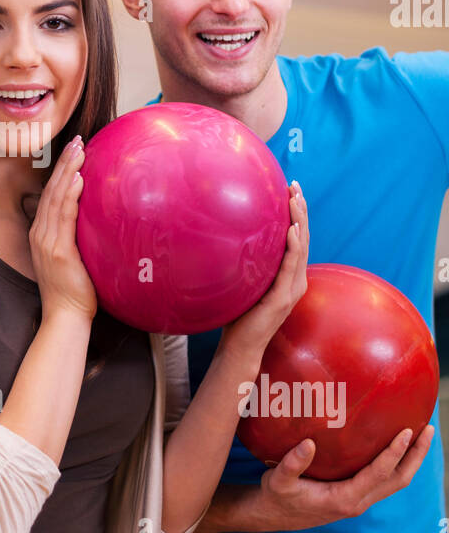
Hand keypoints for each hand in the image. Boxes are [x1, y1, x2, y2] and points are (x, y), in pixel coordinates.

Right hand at [29, 136, 96, 321]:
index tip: (74, 151)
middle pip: (51, 190)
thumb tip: (98, 219)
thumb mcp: (74, 258)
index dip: (61, 171)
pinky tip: (79, 179)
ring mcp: (47, 241)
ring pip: (56, 198)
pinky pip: (63, 217)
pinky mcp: (58, 251)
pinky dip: (70, 195)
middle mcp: (41, 234)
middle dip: (64, 163)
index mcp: (42, 234)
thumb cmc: (75, 291)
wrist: (65, 317)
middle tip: (77, 141)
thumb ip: (78, 237)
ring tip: (79, 151)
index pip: (51, 195)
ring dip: (68, 172)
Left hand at [220, 181, 308, 361]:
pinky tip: (292, 230)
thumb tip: (227, 237)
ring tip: (296, 199)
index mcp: (289, 276)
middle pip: (304, 238)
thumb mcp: (245, 283)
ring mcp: (292, 289)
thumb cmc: (239, 315)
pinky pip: (290, 268)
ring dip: (300, 221)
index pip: (298, 239)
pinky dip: (293, 247)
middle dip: (301, 210)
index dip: (298, 214)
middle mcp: (296, 280)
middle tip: (295, 185)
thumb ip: (247, 264)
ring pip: (301, 248)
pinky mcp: (283, 298)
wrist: (241, 346)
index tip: (292, 190)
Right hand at [255, 424, 435, 529]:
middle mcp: (357, 502)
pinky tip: (396, 446)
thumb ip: (292, 464)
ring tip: (421, 435)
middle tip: (428, 429)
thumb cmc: (276, 497)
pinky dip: (397, 464)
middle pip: (398, 479)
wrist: (273, 516)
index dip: (394, 453)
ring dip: (411, 460)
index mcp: (343, 498)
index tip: (406, 431)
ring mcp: (359, 500)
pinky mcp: (356, 496)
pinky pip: (385, 480)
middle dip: (416, 456)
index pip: (378, 474)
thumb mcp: (278, 480)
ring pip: (395, 482)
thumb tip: (308, 443)